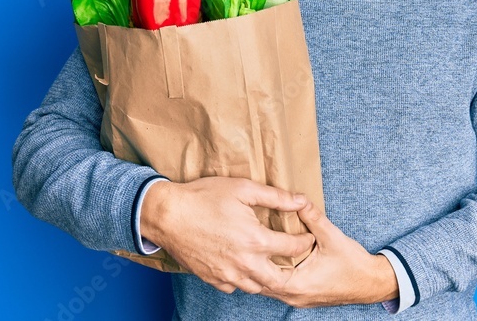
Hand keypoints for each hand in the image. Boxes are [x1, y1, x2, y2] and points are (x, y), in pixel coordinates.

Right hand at [139, 176, 315, 294]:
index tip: (308, 237)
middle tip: (293, 258)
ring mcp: (227, 275)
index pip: (293, 248)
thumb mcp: (243, 189)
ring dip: (267, 276)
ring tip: (269, 261)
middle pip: (280, 279)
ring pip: (257, 286)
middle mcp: (244, 263)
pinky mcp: (213, 279)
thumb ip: (276, 197)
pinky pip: (235, 287)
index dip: (305, 241)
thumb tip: (301, 201)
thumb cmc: (204, 197)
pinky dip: (243, 279)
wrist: (168, 215)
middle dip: (291, 270)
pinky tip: (243, 264)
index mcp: (256, 240)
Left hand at [260, 200, 399, 307]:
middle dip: (255, 263)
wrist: (371, 283)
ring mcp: (298, 299)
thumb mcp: (332, 237)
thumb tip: (299, 200)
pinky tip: (274, 258)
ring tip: (258, 248)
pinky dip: (273, 275)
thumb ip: (313, 217)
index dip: (256, 256)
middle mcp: (294, 296)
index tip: (251, 238)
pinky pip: (279, 288)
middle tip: (249, 241)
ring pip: (269, 286)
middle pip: (261, 282)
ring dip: (263, 269)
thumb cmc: (354, 265)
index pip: (264, 273)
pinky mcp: (302, 297)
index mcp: (298, 284)